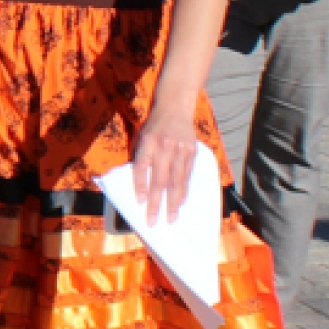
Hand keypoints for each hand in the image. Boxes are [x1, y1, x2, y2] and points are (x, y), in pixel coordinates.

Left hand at [129, 100, 201, 224]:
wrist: (175, 108)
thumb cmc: (152, 127)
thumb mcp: (140, 137)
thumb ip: (139, 158)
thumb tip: (137, 185)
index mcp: (147, 142)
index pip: (142, 167)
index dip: (140, 185)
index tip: (140, 202)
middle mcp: (164, 147)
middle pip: (160, 179)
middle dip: (157, 202)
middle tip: (154, 221)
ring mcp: (180, 150)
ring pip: (177, 181)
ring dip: (173, 202)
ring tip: (171, 218)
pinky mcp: (192, 152)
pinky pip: (187, 176)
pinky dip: (184, 191)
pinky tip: (181, 203)